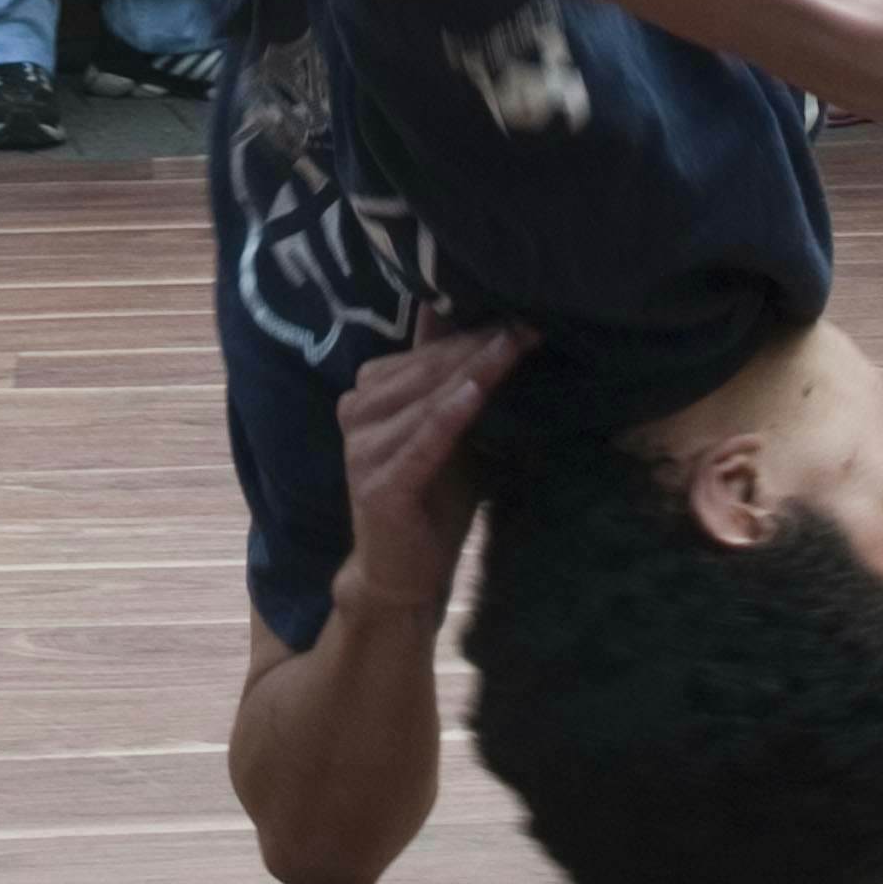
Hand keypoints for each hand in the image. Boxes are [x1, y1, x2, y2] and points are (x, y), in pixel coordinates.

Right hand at [330, 320, 522, 630]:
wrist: (402, 572)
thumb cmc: (432, 497)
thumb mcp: (448, 430)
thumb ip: (454, 382)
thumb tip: (488, 320)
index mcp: (368, 393)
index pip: (424, 352)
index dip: (472, 332)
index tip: (519, 311)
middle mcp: (357, 411)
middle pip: (426, 370)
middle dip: (478, 346)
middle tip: (526, 325)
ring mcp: (362, 448)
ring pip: (425, 399)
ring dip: (471, 372)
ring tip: (510, 347)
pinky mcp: (378, 484)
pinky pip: (421, 441)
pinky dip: (448, 416)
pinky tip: (475, 395)